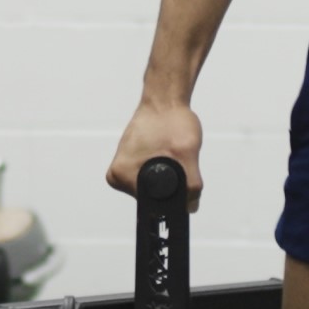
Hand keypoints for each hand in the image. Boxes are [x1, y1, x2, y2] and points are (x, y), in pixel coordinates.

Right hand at [106, 92, 205, 212]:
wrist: (164, 100)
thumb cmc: (171, 121)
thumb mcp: (186, 154)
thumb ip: (190, 185)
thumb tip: (190, 207)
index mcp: (120, 176)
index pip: (153, 204)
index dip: (173, 196)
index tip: (182, 177)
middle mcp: (117, 176)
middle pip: (154, 198)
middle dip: (171, 184)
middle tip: (176, 158)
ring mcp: (123, 170)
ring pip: (156, 188)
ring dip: (170, 176)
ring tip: (170, 152)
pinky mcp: (132, 164)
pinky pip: (154, 178)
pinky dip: (166, 170)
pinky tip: (167, 153)